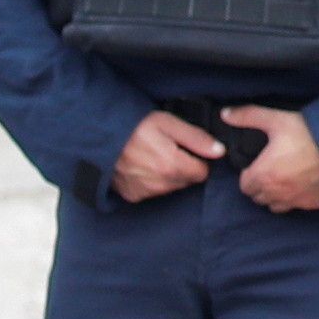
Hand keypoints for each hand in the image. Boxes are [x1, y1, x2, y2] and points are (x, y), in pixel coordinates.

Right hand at [108, 109, 225, 203]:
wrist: (99, 135)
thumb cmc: (134, 125)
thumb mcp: (168, 123)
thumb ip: (196, 139)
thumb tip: (219, 151)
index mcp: (172, 166)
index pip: (201, 173)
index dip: (197, 159)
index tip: (187, 149)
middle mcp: (159, 184)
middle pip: (186, 181)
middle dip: (183, 167)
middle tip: (166, 149)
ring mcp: (144, 191)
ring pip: (170, 187)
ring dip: (167, 175)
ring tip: (152, 155)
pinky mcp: (132, 195)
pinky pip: (151, 191)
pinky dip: (150, 181)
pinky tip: (141, 166)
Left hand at [225, 104, 318, 212]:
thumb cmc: (309, 132)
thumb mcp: (276, 119)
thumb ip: (248, 116)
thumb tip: (225, 114)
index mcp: (264, 175)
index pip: (245, 186)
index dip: (249, 175)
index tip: (257, 165)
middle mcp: (278, 193)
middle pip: (259, 198)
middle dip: (260, 187)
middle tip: (270, 171)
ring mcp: (297, 201)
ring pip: (277, 206)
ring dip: (276, 196)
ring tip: (285, 180)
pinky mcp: (315, 203)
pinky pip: (299, 207)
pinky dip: (297, 199)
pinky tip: (303, 184)